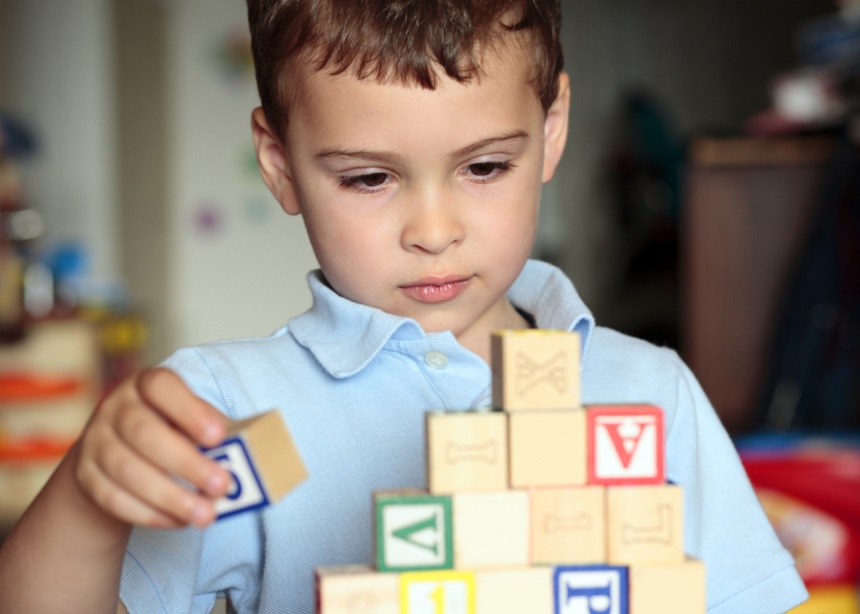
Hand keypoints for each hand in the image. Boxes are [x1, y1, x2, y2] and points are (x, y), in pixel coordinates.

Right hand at [73, 368, 230, 528]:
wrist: (112, 455)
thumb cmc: (169, 431)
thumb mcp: (188, 419)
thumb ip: (210, 431)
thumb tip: (245, 455)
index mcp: (146, 385)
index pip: (161, 386)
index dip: (189, 410)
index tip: (218, 436)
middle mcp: (115, 408)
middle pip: (144, 433)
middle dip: (186, 463)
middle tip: (221, 486)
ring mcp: (95, 441)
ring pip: (127, 470)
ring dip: (171, 496)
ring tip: (206, 515)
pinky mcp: (85, 476)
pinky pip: (113, 498)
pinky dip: (150, 513)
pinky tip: (179, 521)